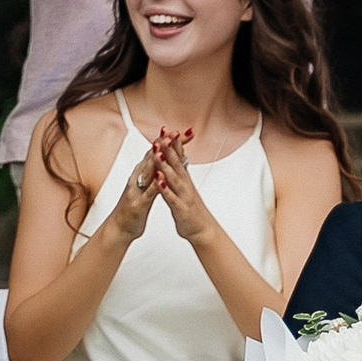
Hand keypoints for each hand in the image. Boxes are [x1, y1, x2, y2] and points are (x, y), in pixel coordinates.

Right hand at [107, 129, 177, 243]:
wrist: (119, 228)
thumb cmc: (133, 208)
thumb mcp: (146, 186)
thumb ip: (152, 172)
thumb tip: (160, 159)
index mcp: (142, 173)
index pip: (156, 153)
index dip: (168, 141)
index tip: (180, 131)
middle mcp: (138, 178)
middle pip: (152, 156)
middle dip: (163, 143)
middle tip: (174, 131)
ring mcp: (137, 189)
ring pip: (148, 170)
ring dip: (156, 157)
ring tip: (165, 144)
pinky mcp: (138, 203)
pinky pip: (147, 192)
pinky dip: (154, 183)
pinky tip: (160, 176)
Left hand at [148, 132, 213, 247]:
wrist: (203, 231)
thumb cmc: (192, 210)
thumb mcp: (186, 188)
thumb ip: (181, 173)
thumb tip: (179, 159)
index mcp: (184, 180)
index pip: (179, 158)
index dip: (173, 144)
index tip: (167, 130)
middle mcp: (185, 185)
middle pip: (176, 164)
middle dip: (169, 149)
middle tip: (163, 134)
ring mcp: (183, 196)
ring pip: (174, 178)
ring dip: (166, 165)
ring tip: (159, 153)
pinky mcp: (180, 209)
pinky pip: (171, 198)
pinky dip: (165, 189)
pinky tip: (159, 181)